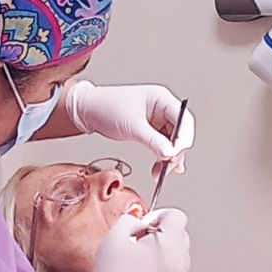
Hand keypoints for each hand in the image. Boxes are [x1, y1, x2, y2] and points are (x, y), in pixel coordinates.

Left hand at [64, 80, 195, 168]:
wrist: (87, 110)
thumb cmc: (106, 107)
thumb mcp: (132, 126)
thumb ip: (153, 141)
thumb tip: (170, 154)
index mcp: (161, 99)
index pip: (184, 120)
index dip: (183, 139)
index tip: (175, 155)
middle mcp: (162, 108)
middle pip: (180, 133)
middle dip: (175, 152)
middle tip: (167, 167)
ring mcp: (157, 119)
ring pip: (172, 142)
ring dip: (168, 158)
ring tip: (159, 172)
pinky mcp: (150, 129)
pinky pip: (162, 144)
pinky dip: (162, 157)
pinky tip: (162, 168)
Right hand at [77, 210, 191, 271]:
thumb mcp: (114, 236)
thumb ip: (131, 221)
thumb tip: (141, 224)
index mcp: (168, 243)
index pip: (176, 216)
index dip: (159, 216)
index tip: (146, 224)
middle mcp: (179, 260)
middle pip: (181, 234)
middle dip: (163, 233)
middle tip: (141, 240)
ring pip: (179, 254)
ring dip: (164, 251)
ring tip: (141, 258)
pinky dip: (163, 268)